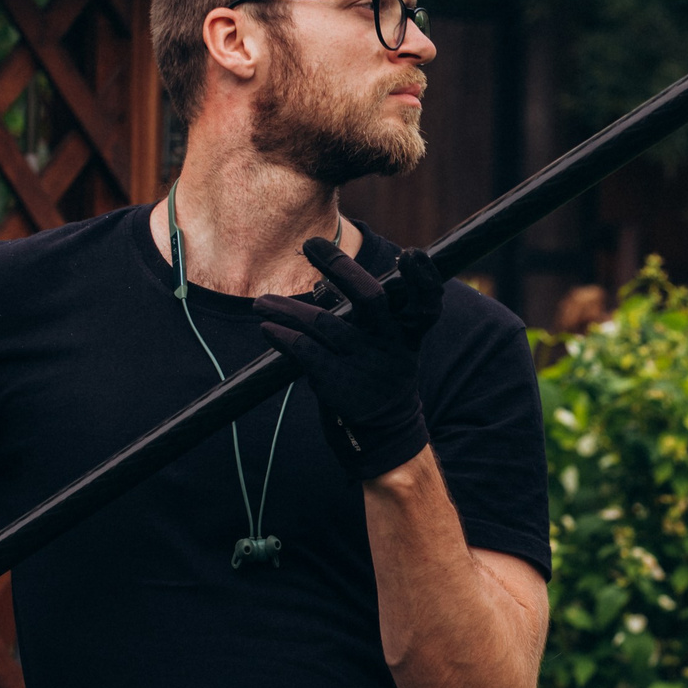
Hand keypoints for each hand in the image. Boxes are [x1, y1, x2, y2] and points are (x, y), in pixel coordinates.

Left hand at [255, 240, 444, 479]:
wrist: (383, 441)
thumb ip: (365, 321)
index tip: (412, 255)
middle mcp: (390, 347)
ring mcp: (365, 366)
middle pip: (371, 299)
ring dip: (287, 310)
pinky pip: (306, 352)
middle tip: (311, 246)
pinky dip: (283, 337)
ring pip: (324, 324)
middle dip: (341, 267)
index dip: (422, 279)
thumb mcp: (387, 352)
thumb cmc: (379, 385)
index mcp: (408, 337)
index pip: (425, 304)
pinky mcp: (339, 385)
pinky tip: (268, 328)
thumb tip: (320, 287)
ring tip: (261, 303)